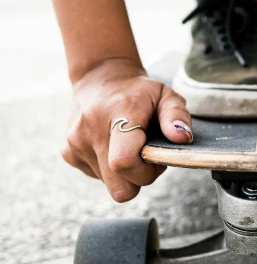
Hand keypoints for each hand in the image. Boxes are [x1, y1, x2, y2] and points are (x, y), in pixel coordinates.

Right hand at [62, 58, 191, 201]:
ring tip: (128, 145)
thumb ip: (177, 115)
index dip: (145, 172)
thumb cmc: (139, 91)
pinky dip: (108, 168)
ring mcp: (75, 143)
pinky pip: (97, 177)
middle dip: (138, 179)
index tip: (154, 157)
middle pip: (118, 187)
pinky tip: (112, 145)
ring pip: (110, 185)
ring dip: (124, 172)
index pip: (124, 162)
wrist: (99, 76)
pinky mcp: (68, 153)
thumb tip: (182, 138)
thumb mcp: (166, 94)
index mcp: (119, 113)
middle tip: (145, 155)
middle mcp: (91, 129)